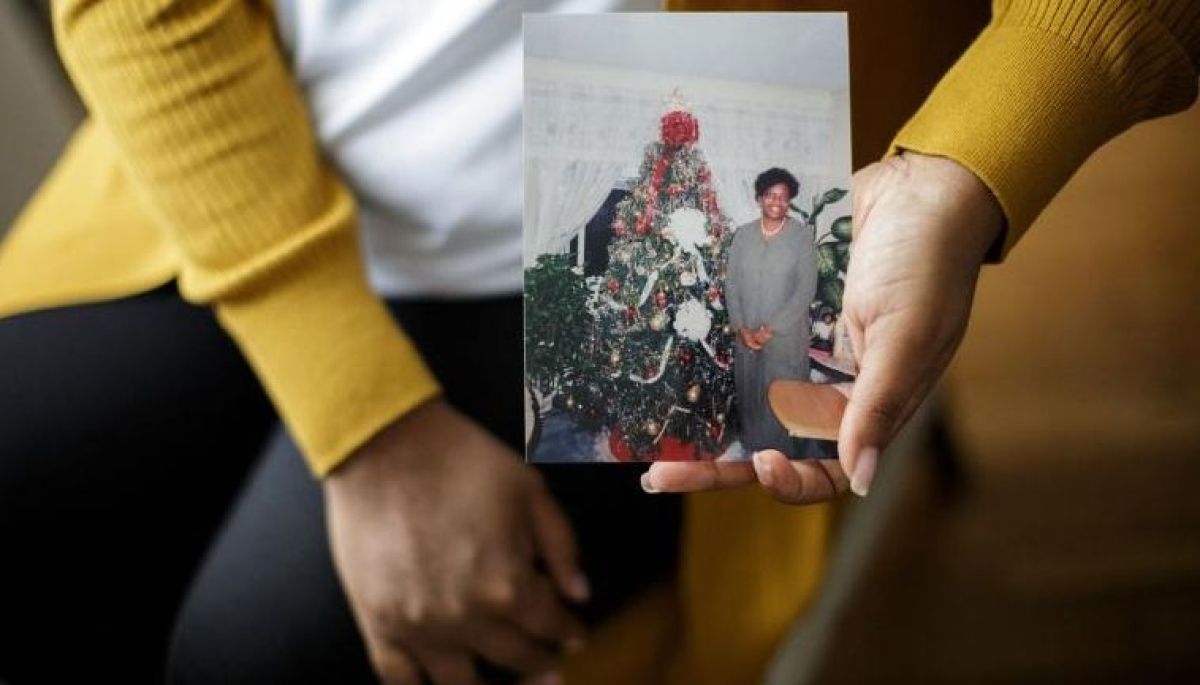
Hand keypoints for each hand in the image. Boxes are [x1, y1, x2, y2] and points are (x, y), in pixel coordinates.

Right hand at [324, 399, 588, 684]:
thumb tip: (579, 593)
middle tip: (550, 666)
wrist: (383, 446)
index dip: (567, 630)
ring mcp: (417, 626)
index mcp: (508, 585)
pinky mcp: (377, 623)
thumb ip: (561, 546)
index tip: (574, 634)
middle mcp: (465, 617)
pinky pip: (399, 680)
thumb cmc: (459, 460)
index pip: (550, 624)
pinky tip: (441, 683)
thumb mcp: (530, 491)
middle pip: (513, 658)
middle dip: (539, 663)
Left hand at [644, 152, 1001, 502]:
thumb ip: (879, 404)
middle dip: (719, 465)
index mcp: (870, 405)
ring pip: (747, 399)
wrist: (915, 185)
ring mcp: (802, 349)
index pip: (825, 468)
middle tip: (662, 474)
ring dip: (704, 417)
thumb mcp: (908, 335)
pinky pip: (742, 344)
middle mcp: (830, 386)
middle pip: (769, 441)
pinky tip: (672, 366)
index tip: (760, 462)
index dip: (791, 479)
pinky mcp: (781, 313)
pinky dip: (712, 359)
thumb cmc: (928, 261)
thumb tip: (859, 479)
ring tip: (652, 433)